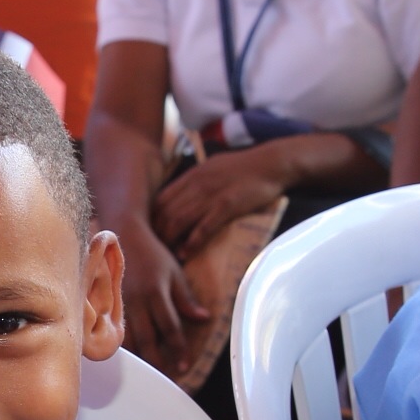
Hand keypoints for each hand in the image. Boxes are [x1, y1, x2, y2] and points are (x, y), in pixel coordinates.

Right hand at [119, 222, 212, 371]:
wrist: (122, 233)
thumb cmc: (151, 253)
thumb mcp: (174, 273)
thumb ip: (186, 299)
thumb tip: (203, 319)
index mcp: (156, 292)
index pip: (170, 327)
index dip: (178, 348)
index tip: (184, 365)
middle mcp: (137, 299)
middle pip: (148, 338)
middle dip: (158, 359)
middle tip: (167, 375)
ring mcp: (118, 301)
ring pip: (127, 336)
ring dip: (139, 356)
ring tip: (148, 372)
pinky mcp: (106, 301)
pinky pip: (112, 328)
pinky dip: (120, 344)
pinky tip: (127, 355)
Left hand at [152, 141, 303, 259]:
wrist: (271, 163)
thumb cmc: (243, 167)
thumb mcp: (211, 168)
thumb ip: (194, 182)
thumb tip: (179, 198)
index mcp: (191, 175)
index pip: (160, 200)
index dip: (150, 219)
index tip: (148, 236)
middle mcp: (196, 184)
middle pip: (166, 212)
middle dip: (156, 234)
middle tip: (152, 252)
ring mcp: (211, 195)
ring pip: (180, 220)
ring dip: (169, 240)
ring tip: (164, 256)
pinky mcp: (227, 205)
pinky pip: (203, 227)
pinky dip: (191, 242)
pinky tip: (184, 254)